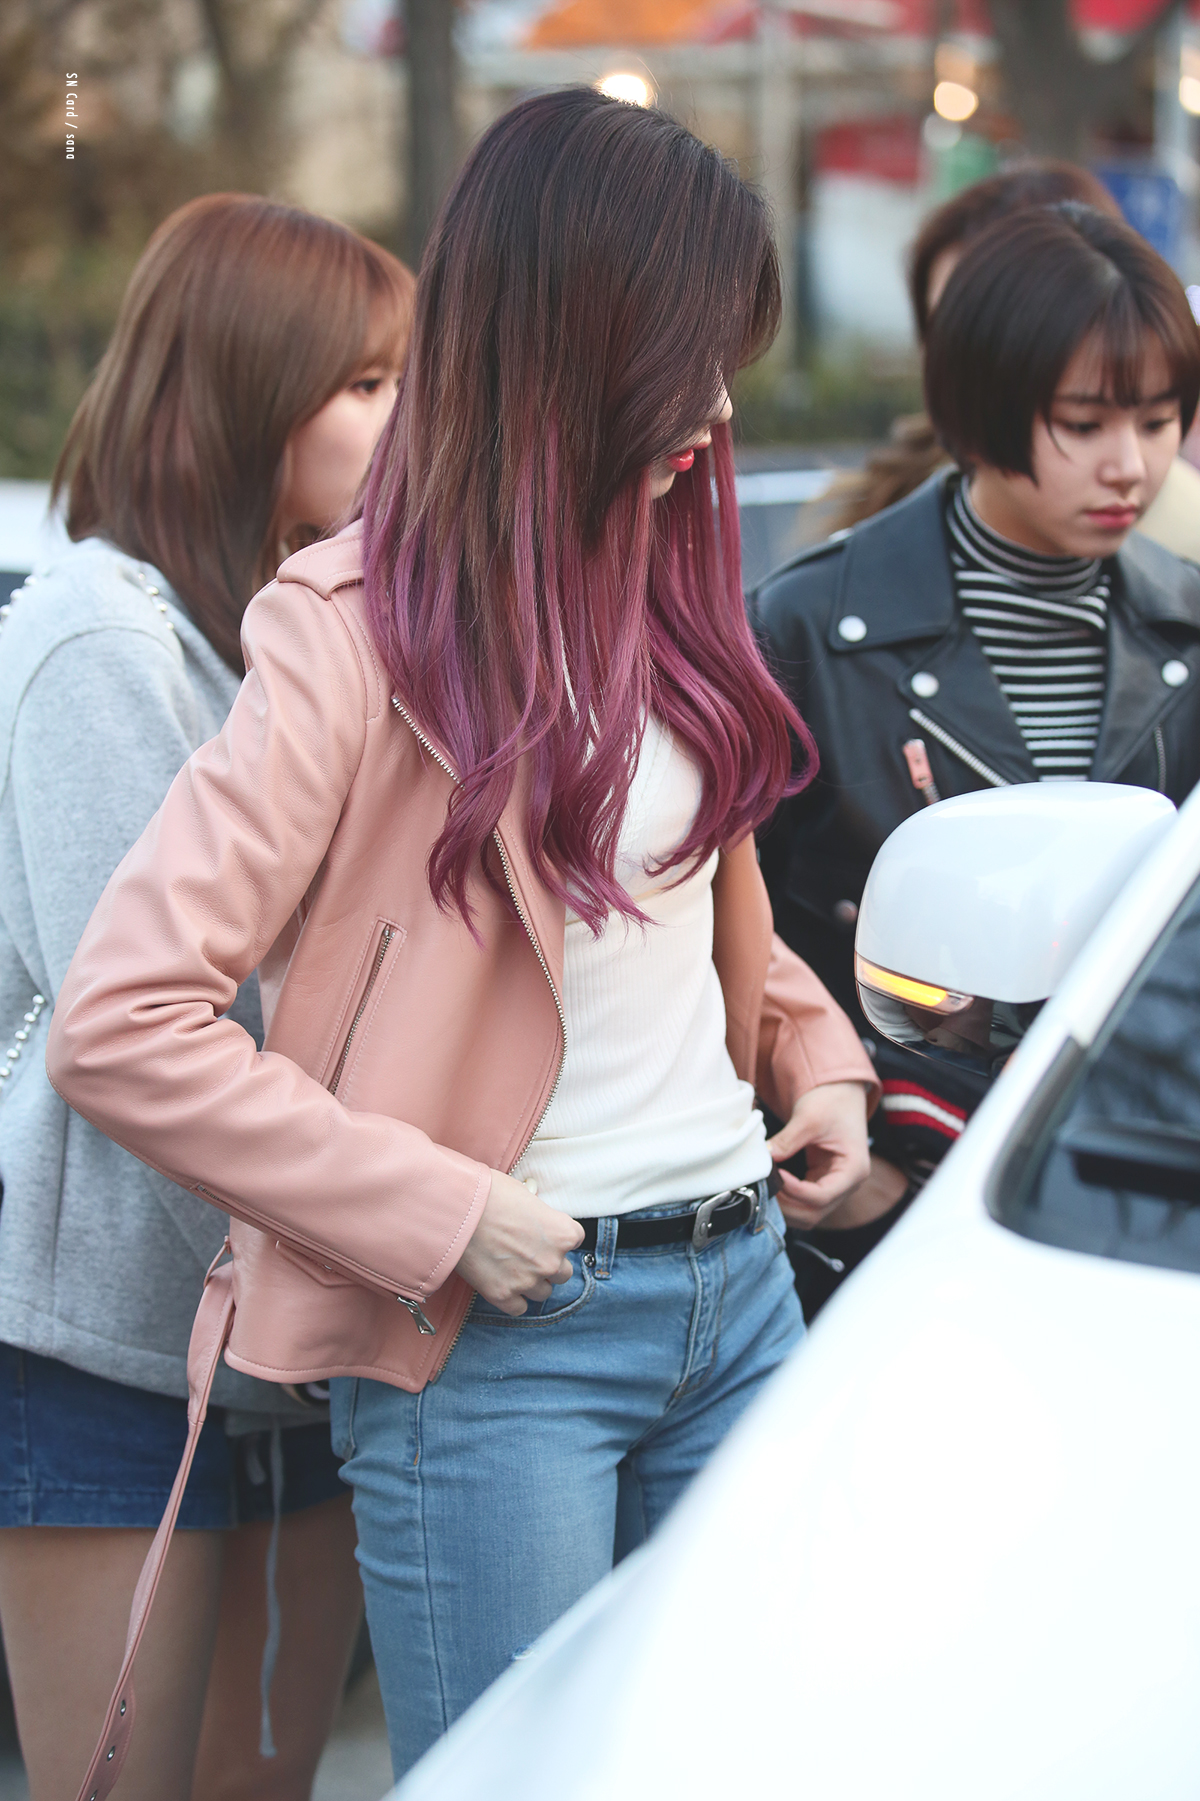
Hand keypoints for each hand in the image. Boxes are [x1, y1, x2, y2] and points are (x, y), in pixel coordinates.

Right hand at [455, 1170, 583, 1316]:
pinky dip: (514, 1299)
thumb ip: (539, 1214)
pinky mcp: (503, 1295)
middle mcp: (551, 1261)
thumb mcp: (525, 1194)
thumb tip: (536, 1217)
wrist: (456, 1210)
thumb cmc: (489, 1194)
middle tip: (528, 1253)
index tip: (544, 1234)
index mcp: (562, 1233)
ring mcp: (528, 1281)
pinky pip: (520, 1308)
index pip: (576, 1240)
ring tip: (514, 1268)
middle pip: (563, 1273)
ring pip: (543, 1292)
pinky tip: (504, 1284)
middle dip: (549, 1264)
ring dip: (533, 1282)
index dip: (558, 1236)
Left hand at [767, 1081, 871, 1228]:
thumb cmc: (832, 1102)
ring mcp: (837, 1185)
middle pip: (816, 1212)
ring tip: (768, 1187)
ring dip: (787, 1207)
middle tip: (766, 1187)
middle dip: (788, 1205)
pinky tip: (774, 1184)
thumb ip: (788, 1141)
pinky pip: (805, 1202)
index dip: (796, 1191)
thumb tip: (765, 1158)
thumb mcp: (808, 1118)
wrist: (840, 1094)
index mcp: (854, 1169)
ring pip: (809, 1213)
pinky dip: (788, 1199)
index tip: (777, 1175)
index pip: (823, 1196)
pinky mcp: (823, 1182)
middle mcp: (848, 1183)